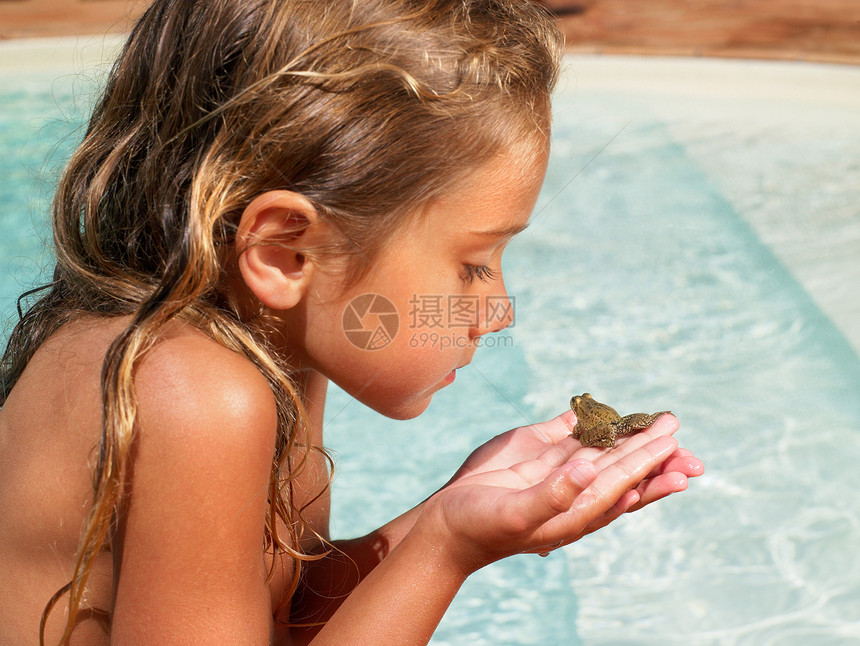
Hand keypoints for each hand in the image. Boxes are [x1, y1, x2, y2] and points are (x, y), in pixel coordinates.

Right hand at [447, 410, 701, 529]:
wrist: (446, 525)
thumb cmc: (481, 528)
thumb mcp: (517, 516)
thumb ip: (553, 497)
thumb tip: (588, 470)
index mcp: (575, 510)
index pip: (621, 482)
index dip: (649, 464)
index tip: (674, 446)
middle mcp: (572, 488)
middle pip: (621, 467)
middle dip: (651, 448)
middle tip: (676, 425)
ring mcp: (555, 470)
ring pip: (602, 450)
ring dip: (630, 437)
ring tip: (659, 423)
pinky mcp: (535, 452)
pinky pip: (569, 434)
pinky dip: (589, 423)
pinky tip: (607, 415)